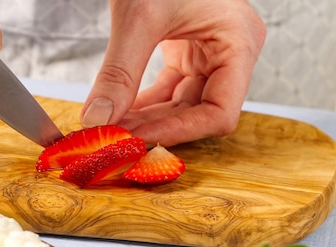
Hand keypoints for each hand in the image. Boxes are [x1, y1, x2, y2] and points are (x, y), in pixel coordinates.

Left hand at [81, 0, 265, 146]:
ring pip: (180, 103)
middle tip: (114, 139)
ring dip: (146, 118)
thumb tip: (96, 119)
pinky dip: (143, 102)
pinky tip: (117, 112)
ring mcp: (209, 52)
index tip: (136, 141)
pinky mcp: (188, 50)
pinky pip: (168, 88)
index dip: (177, 133)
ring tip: (110, 128)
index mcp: (238, 43)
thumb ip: (119, 73)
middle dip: (154, 127)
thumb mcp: (140, 17)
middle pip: (196, 111)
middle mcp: (230, 52)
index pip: (218, 112)